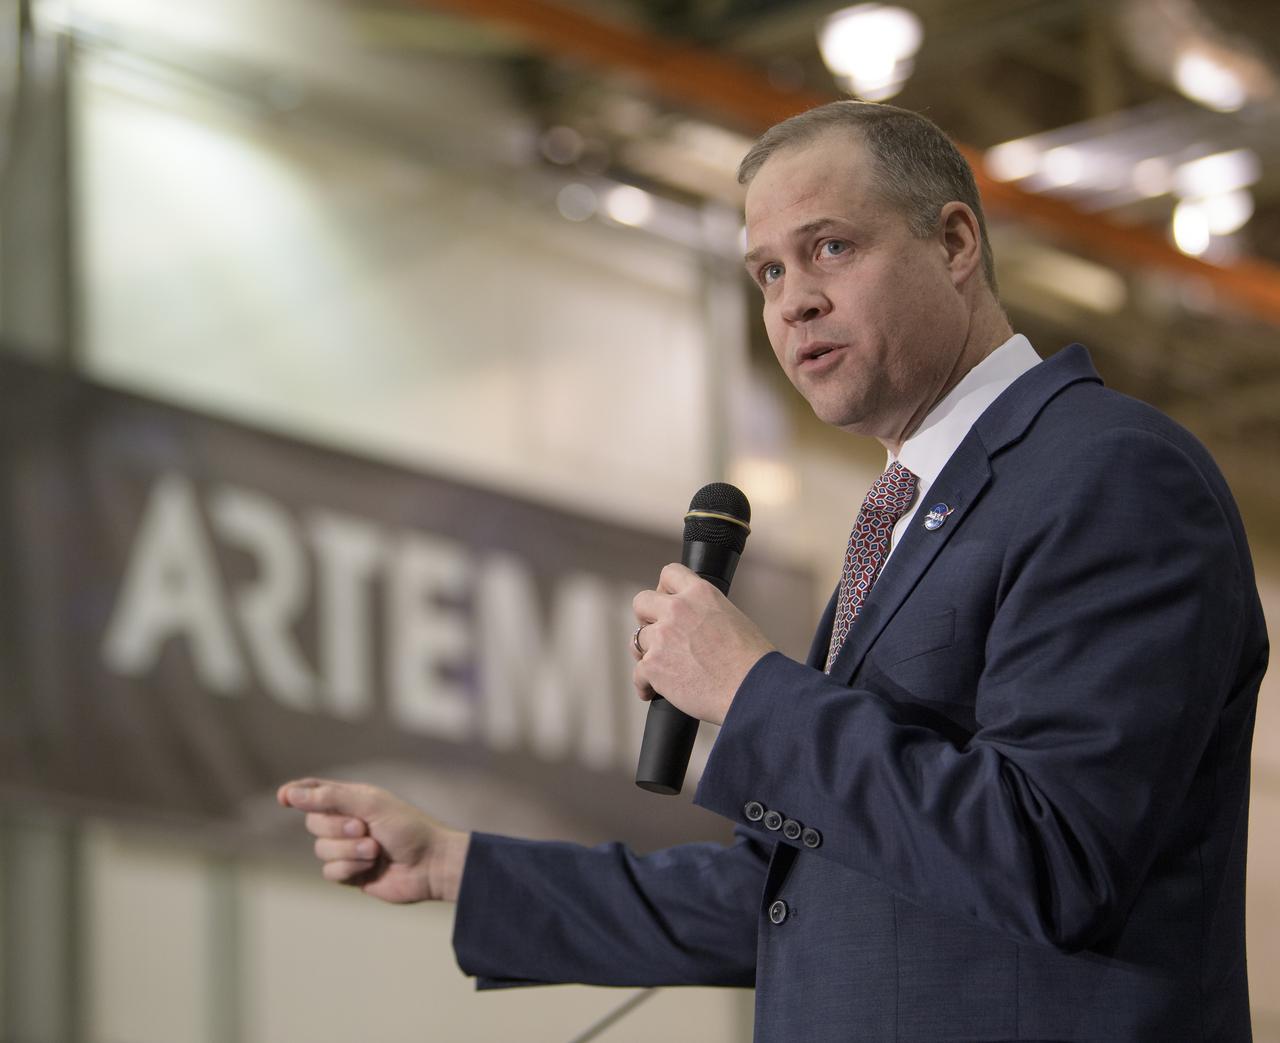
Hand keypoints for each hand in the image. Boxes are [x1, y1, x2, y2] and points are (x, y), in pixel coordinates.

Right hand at [277, 778, 469, 902]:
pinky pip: (330, 871)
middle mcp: (347, 822)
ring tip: (375, 851)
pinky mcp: (350, 873)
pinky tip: (370, 868)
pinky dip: (349, 868)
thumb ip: (330, 798)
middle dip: (336, 827)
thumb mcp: (370, 804)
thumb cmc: (407, 828)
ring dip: (348, 851)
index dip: (297, 793)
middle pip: (313, 822)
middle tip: (364, 829)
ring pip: (321, 849)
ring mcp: (348, 849)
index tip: (283, 798)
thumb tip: (290, 794)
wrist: (430, 864)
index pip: (316, 791)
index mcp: (354, 799)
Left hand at [631, 563, 773, 725]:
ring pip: (637, 641)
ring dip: (647, 654)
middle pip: (641, 602)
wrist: (752, 689)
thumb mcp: (732, 617)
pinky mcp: (653, 666)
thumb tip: (694, 624)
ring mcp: (662, 637)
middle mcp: (677, 609)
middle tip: (656, 633)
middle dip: (645, 618)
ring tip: (661, 667)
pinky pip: (637, 674)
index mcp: (700, 594)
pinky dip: (644, 685)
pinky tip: (653, 691)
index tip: (664, 601)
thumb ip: (705, 612)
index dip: (663, 588)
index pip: (670, 573)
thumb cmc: (751, 661)